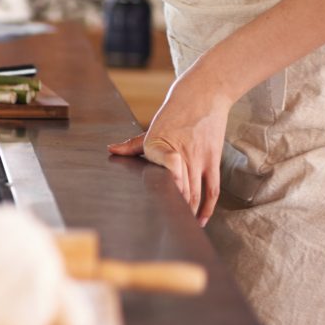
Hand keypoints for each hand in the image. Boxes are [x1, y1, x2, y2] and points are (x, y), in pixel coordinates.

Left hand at [107, 75, 231, 226]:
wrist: (204, 94)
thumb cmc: (175, 111)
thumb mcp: (152, 127)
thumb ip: (133, 145)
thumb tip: (110, 150)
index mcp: (159, 146)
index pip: (160, 174)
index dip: (162, 192)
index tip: (154, 209)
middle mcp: (180, 155)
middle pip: (179, 191)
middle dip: (173, 212)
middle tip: (166, 230)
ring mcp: (199, 159)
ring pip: (195, 193)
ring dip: (189, 213)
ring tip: (182, 228)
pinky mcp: (213, 160)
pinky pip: (212, 189)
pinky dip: (207, 207)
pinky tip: (201, 219)